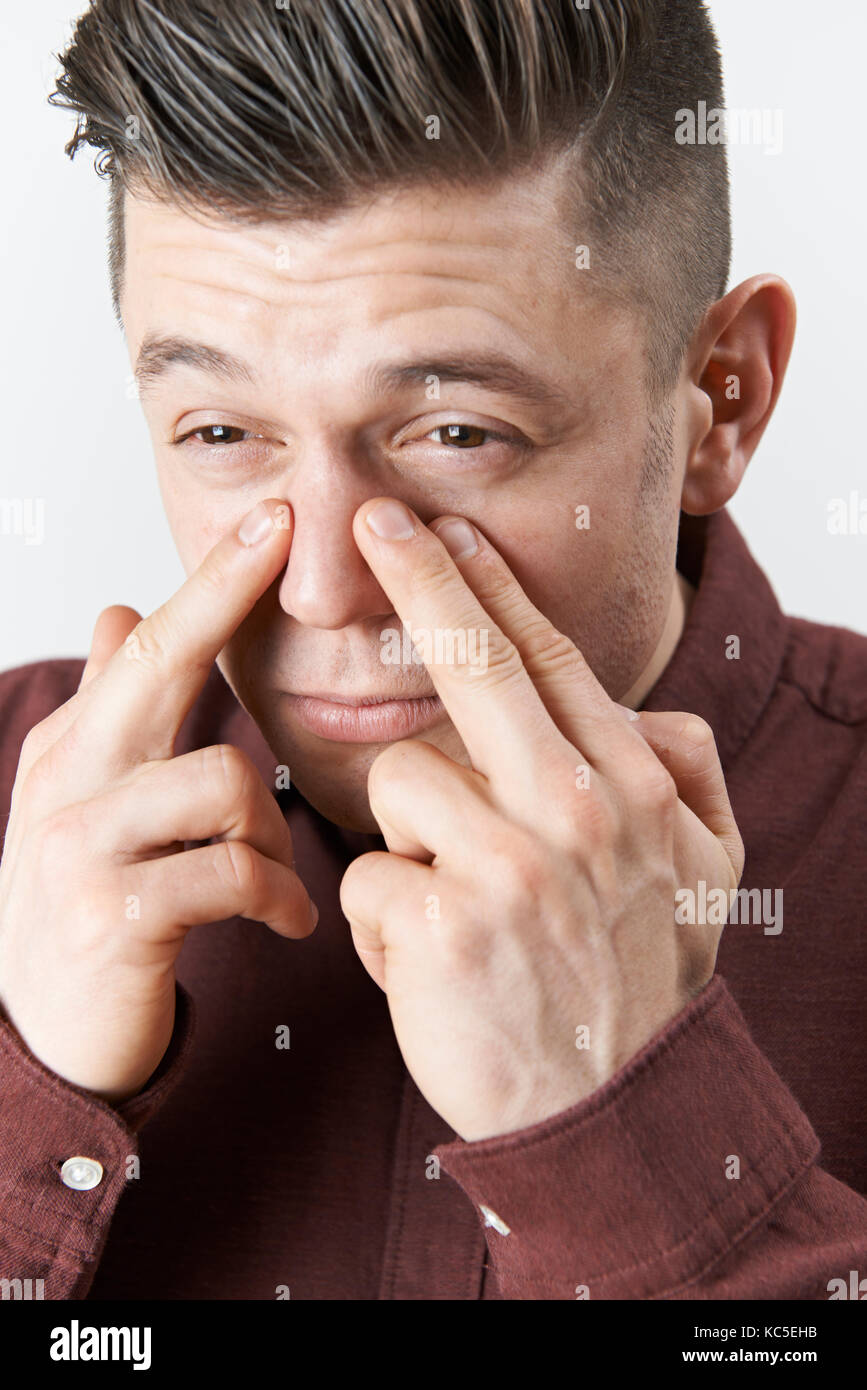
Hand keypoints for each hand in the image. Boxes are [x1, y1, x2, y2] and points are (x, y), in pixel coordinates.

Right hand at [0, 499, 315, 1102]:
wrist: (44, 1038)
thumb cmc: (87, 906)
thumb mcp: (85, 802)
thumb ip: (108, 710)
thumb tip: (114, 611)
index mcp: (73, 748)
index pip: (146, 645)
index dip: (210, 580)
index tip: (271, 518)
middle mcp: (66, 780)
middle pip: (155, 663)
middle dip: (224, 595)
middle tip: (285, 535)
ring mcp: (79, 845)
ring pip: (225, 785)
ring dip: (273, 835)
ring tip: (273, 880)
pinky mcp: (112, 914)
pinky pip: (234, 874)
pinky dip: (278, 897)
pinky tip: (287, 921)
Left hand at [340, 500, 743, 1141]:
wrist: (618, 1113)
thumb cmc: (644, 979)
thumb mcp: (708, 869)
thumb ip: (683, 771)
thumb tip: (636, 710)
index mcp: (631, 786)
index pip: (549, 662)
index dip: (488, 587)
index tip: (444, 528)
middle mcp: (575, 811)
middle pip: (475, 667)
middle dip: (421, 579)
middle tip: (376, 521)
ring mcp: (508, 866)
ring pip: (400, 781)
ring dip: (409, 840)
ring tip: (452, 905)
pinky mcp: (441, 925)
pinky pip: (369, 878)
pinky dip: (384, 924)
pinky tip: (430, 965)